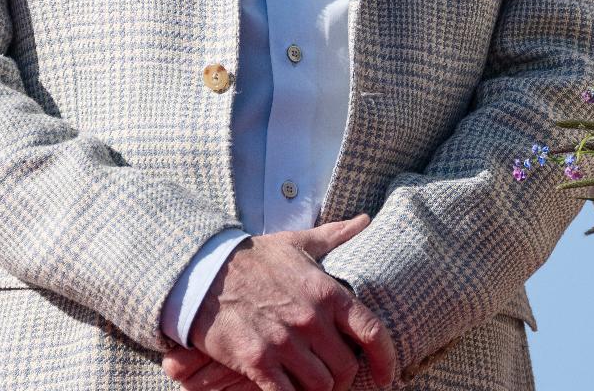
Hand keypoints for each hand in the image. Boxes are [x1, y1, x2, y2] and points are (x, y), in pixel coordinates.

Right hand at [173, 215, 397, 390]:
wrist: (207, 272)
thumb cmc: (256, 258)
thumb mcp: (299, 242)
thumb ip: (335, 235)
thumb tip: (364, 220)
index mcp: (327, 292)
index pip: (372, 331)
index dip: (385, 358)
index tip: (387, 376)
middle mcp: (311, 319)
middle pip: (346, 368)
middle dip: (344, 378)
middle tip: (333, 376)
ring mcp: (285, 342)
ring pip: (320, 387)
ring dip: (318, 389)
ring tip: (311, 383)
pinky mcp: (258, 361)